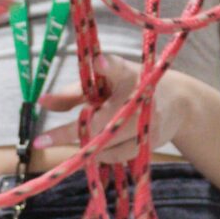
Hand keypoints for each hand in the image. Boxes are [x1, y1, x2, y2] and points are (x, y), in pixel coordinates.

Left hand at [38, 56, 191, 166]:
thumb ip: (74, 93)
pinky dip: (101, 154)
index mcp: (127, 74)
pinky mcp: (150, 141)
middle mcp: (140, 96)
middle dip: (71, 131)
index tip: (100, 63)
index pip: (118, 68)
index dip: (108, 66)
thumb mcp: (106, 83)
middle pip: (102, 120)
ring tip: (74, 139)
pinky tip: (95, 148)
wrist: (178, 104)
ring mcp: (147, 121)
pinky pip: (116, 155)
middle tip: (43, 139)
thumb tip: (41, 102)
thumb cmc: (131, 88)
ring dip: (86, 144)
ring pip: (106, 142)